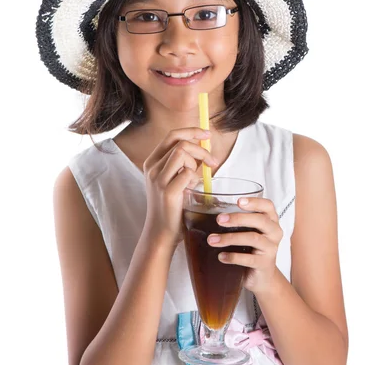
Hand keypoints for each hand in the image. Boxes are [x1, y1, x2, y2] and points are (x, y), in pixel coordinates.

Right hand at [142, 128, 216, 244]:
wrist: (161, 232)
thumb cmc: (172, 206)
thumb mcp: (173, 180)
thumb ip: (183, 163)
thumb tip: (203, 146)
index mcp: (152, 162)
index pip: (172, 135)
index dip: (192, 131)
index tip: (207, 134)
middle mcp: (152, 168)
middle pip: (180, 142)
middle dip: (200, 149)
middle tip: (212, 162)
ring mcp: (158, 180)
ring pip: (183, 153)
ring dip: (196, 163)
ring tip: (198, 179)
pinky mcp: (167, 192)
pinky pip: (188, 173)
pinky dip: (196, 178)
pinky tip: (194, 189)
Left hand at [207, 197, 282, 293]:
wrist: (261, 276)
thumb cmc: (251, 249)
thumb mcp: (246, 231)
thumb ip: (234, 219)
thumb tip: (204, 205)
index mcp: (270, 221)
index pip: (268, 206)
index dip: (254, 202)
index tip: (238, 201)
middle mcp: (274, 232)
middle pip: (260, 220)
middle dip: (238, 218)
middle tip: (219, 219)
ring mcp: (271, 249)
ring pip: (253, 238)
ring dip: (230, 238)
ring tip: (212, 240)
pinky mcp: (265, 264)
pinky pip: (249, 259)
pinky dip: (233, 257)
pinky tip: (221, 256)